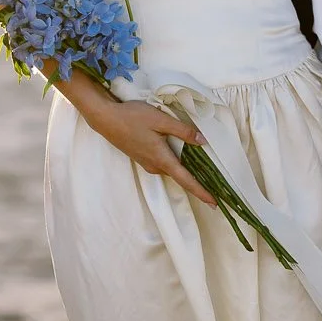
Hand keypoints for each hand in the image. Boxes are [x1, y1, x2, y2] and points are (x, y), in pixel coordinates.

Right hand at [80, 90, 215, 205]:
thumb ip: (182, 131)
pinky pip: (163, 164)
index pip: (186, 180)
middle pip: (180, 177)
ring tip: (203, 172)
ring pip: (171, 170)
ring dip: (185, 172)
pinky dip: (175, 164)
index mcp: (162, 159)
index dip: (201, 192)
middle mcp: (154, 166)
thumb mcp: (160, 120)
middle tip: (216, 187)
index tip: (214, 203)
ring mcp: (146, 163)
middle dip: (197, 183)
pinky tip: (181, 156)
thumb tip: (202, 141)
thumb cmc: (132, 117)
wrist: (105, 119)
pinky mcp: (142, 158)